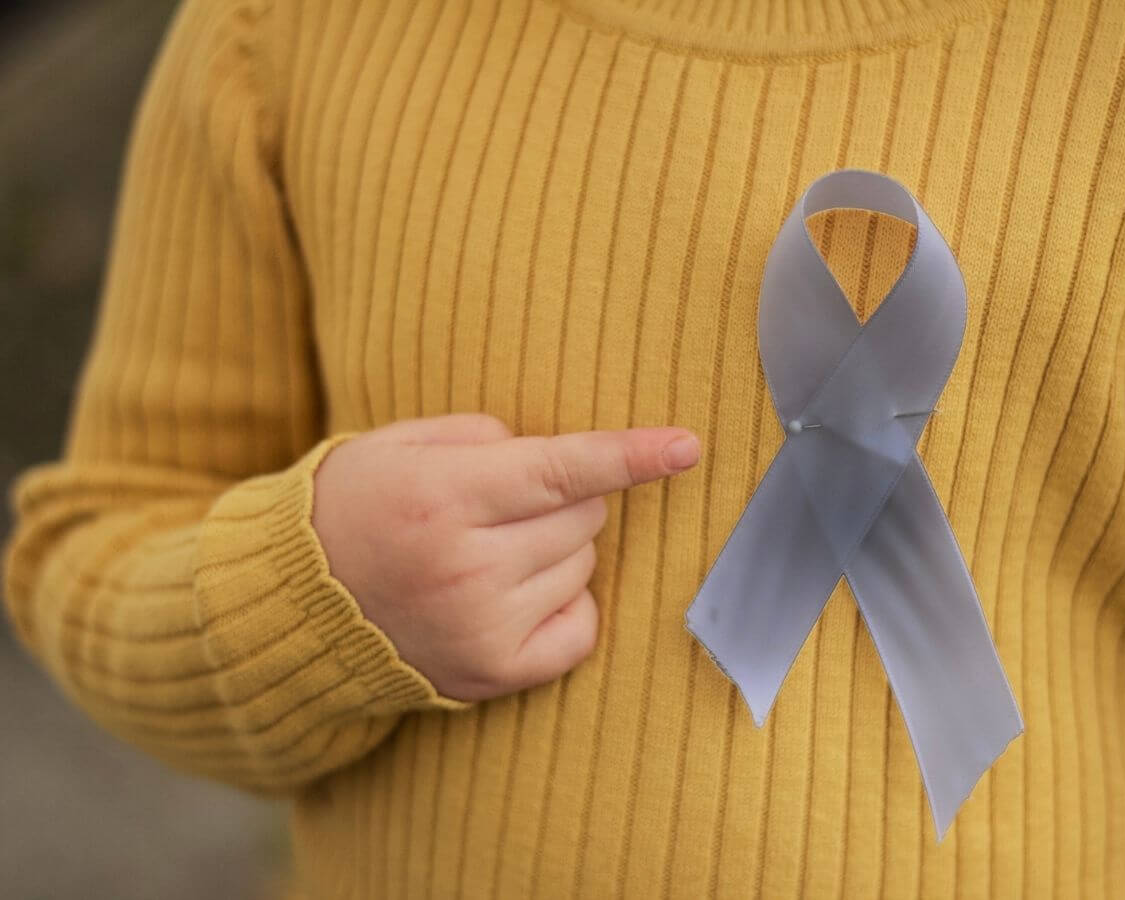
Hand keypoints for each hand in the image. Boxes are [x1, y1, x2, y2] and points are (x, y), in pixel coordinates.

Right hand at [310, 413, 701, 701]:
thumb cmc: (357, 507)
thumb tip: (562, 462)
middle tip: (505, 504)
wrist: (299, 607)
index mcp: (444, 496)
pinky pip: (581, 626)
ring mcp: (482, 626)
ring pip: (585, 564)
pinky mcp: (493, 672)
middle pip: (585, 516)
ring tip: (492, 550)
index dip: (631, 455)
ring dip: (559, 548)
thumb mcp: (401, 443)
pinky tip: (518, 592)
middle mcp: (466, 565)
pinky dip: (566, 601)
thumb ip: (484, 436)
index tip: (688, 446)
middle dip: (564, 498)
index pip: (562, 470)